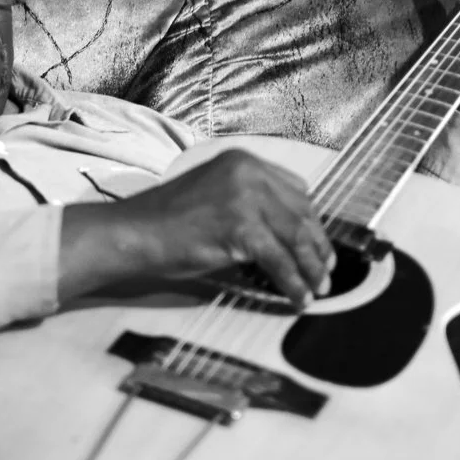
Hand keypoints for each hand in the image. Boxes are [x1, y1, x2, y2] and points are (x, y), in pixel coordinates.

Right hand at [59, 149, 333, 310]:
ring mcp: (245, 196)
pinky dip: (293, 282)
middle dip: (317, 247)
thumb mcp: (215, 198)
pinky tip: (297, 298)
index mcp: (243, 161)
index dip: (311, 221)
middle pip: (301, 213)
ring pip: (295, 237)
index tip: (318, 245)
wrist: (133, 233)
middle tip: (326, 272)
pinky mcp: (240, 226)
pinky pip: (279, 260)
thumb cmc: (167, 223)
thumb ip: (249, 205)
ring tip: (317, 289)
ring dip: (311, 268)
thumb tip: (287, 238)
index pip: (296, 191)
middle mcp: (248, 171)